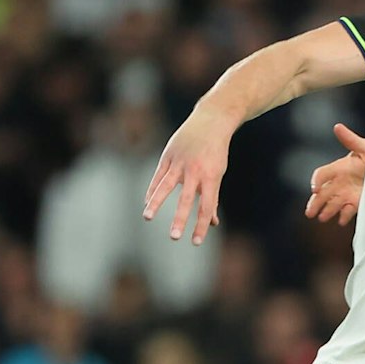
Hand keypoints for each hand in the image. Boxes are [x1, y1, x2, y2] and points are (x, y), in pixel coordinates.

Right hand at [141, 111, 233, 243]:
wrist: (211, 121)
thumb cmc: (216, 152)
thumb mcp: (218, 173)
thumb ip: (212, 198)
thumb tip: (211, 222)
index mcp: (211, 177)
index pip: (206, 206)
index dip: (201, 225)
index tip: (195, 242)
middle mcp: (195, 170)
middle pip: (186, 199)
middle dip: (179, 219)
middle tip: (174, 237)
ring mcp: (180, 161)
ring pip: (166, 186)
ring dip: (156, 203)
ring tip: (147, 217)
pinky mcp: (168, 155)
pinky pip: (158, 175)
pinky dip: (152, 189)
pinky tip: (147, 203)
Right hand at [305, 123, 364, 224]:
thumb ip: (351, 140)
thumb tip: (337, 127)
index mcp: (340, 167)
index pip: (321, 174)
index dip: (316, 181)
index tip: (315, 190)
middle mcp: (341, 181)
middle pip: (322, 193)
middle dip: (315, 203)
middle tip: (309, 213)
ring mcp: (347, 193)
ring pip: (332, 203)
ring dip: (327, 211)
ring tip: (323, 218)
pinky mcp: (357, 202)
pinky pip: (347, 210)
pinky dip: (343, 215)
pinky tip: (341, 220)